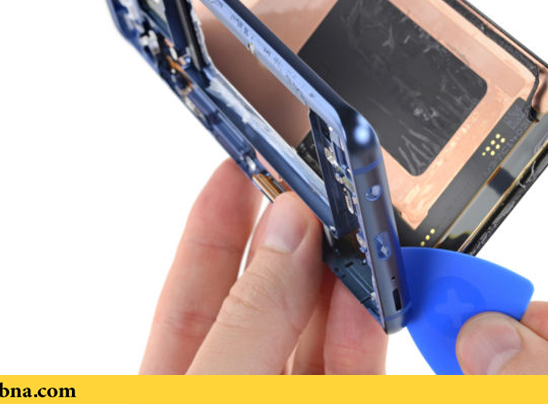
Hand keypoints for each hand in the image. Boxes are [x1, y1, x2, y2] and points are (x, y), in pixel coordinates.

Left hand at [139, 159, 386, 373]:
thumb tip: (290, 230)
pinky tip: (372, 293)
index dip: (215, 222)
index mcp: (175, 377)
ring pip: (316, 330)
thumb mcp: (210, 387)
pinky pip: (354, 368)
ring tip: (352, 230)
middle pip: (265, 299)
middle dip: (292, 239)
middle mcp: (233, 381)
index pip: (191, 289)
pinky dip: (366, 329)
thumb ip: (249, 318)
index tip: (239, 166)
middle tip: (315, 187)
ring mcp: (287, 397)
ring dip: (340, 278)